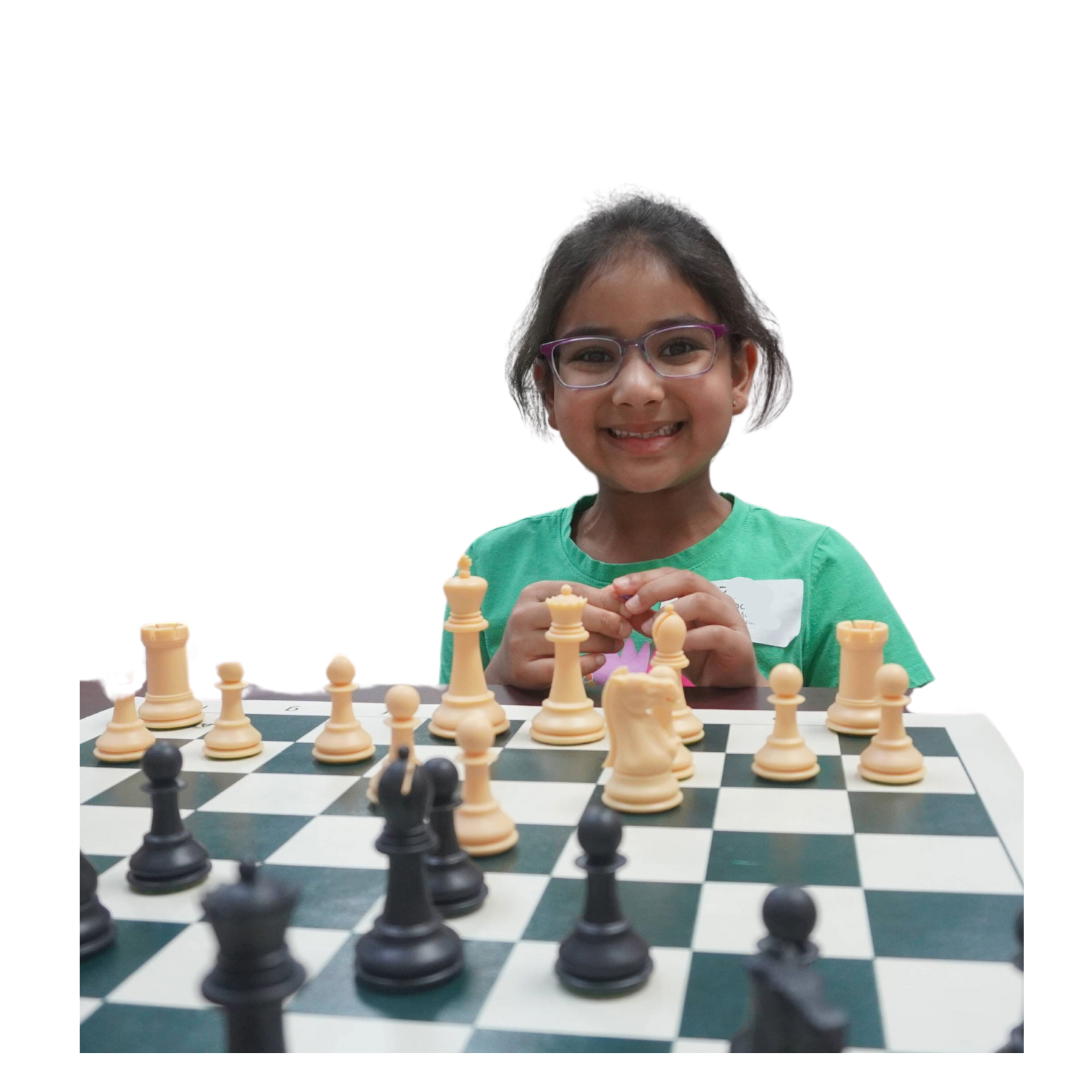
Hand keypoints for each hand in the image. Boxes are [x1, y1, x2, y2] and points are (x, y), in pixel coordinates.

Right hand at [485, 581, 632, 689]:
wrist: (510, 661)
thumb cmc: (542, 630)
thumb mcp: (558, 610)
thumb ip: (588, 603)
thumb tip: (624, 600)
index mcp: (533, 593)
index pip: (576, 592)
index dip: (606, 601)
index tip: (627, 611)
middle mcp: (523, 615)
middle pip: (574, 615)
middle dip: (607, 622)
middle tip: (625, 630)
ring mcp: (520, 643)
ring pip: (570, 642)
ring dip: (601, 644)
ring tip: (616, 645)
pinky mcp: (523, 669)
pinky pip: (562, 666)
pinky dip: (587, 664)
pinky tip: (599, 660)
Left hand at [613, 568, 760, 687]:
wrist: (729, 685)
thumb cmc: (700, 656)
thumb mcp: (669, 636)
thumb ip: (651, 620)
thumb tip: (624, 607)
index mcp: (700, 592)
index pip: (671, 574)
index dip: (644, 578)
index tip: (617, 586)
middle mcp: (717, 599)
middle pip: (687, 579)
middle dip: (654, 589)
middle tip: (630, 605)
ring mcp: (731, 618)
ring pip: (702, 601)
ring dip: (671, 612)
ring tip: (648, 629)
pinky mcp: (738, 642)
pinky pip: (715, 633)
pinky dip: (691, 638)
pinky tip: (675, 646)